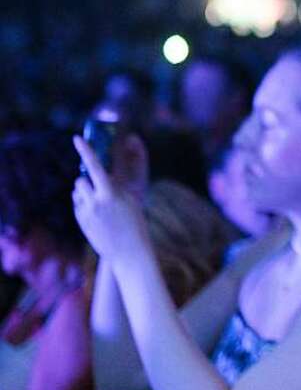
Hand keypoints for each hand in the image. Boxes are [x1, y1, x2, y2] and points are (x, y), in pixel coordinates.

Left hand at [72, 136, 149, 259]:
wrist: (129, 251)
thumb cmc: (135, 223)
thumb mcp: (130, 200)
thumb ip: (116, 186)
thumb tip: (102, 174)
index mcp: (112, 193)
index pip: (96, 166)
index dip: (86, 150)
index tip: (76, 138)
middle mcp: (98, 201)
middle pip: (81, 179)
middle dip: (86, 180)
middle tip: (94, 186)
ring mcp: (87, 212)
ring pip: (77, 191)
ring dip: (84, 193)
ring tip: (99, 205)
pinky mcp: (81, 221)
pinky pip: (77, 205)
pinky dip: (84, 206)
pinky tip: (97, 217)